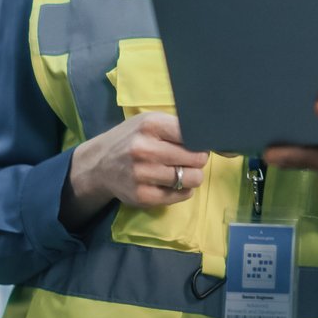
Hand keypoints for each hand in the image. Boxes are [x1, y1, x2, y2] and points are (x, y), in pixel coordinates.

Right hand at [63, 111, 210, 229]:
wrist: (98, 164)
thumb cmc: (132, 138)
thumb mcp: (151, 121)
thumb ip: (180, 126)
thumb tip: (219, 140)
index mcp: (150, 125)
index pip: (194, 134)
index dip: (201, 140)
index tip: (197, 143)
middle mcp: (145, 149)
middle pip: (198, 158)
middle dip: (198, 158)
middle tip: (187, 158)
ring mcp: (142, 175)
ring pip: (193, 178)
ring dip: (192, 175)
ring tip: (180, 170)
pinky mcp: (142, 196)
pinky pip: (182, 195)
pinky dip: (182, 189)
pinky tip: (170, 182)